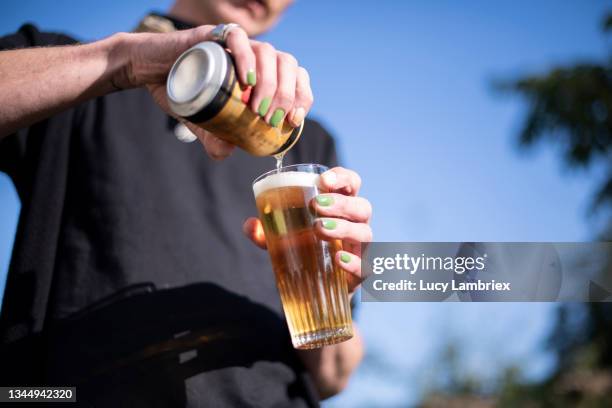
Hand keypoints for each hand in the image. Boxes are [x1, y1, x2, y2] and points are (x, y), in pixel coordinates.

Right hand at [113, 26, 312, 159]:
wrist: (150, 72)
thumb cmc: (183, 93)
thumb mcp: (203, 122)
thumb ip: (215, 138)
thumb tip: (226, 153)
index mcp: (261, 72)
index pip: (296, 77)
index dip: (302, 96)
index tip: (294, 119)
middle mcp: (253, 55)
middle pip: (287, 65)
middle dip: (287, 95)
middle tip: (272, 120)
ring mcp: (235, 43)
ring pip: (268, 52)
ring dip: (270, 82)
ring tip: (257, 108)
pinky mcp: (213, 35)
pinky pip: (237, 36)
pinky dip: (246, 57)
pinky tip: (246, 79)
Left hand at [243, 167, 371, 294]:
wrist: (314, 292)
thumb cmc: (303, 253)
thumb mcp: (282, 240)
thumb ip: (265, 231)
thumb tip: (251, 225)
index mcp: (341, 208)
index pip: (351, 184)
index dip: (343, 178)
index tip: (324, 180)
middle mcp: (356, 225)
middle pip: (362, 207)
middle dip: (341, 202)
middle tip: (316, 205)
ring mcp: (360, 249)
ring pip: (365, 232)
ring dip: (344, 227)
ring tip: (320, 228)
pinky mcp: (360, 273)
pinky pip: (365, 265)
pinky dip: (354, 262)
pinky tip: (338, 259)